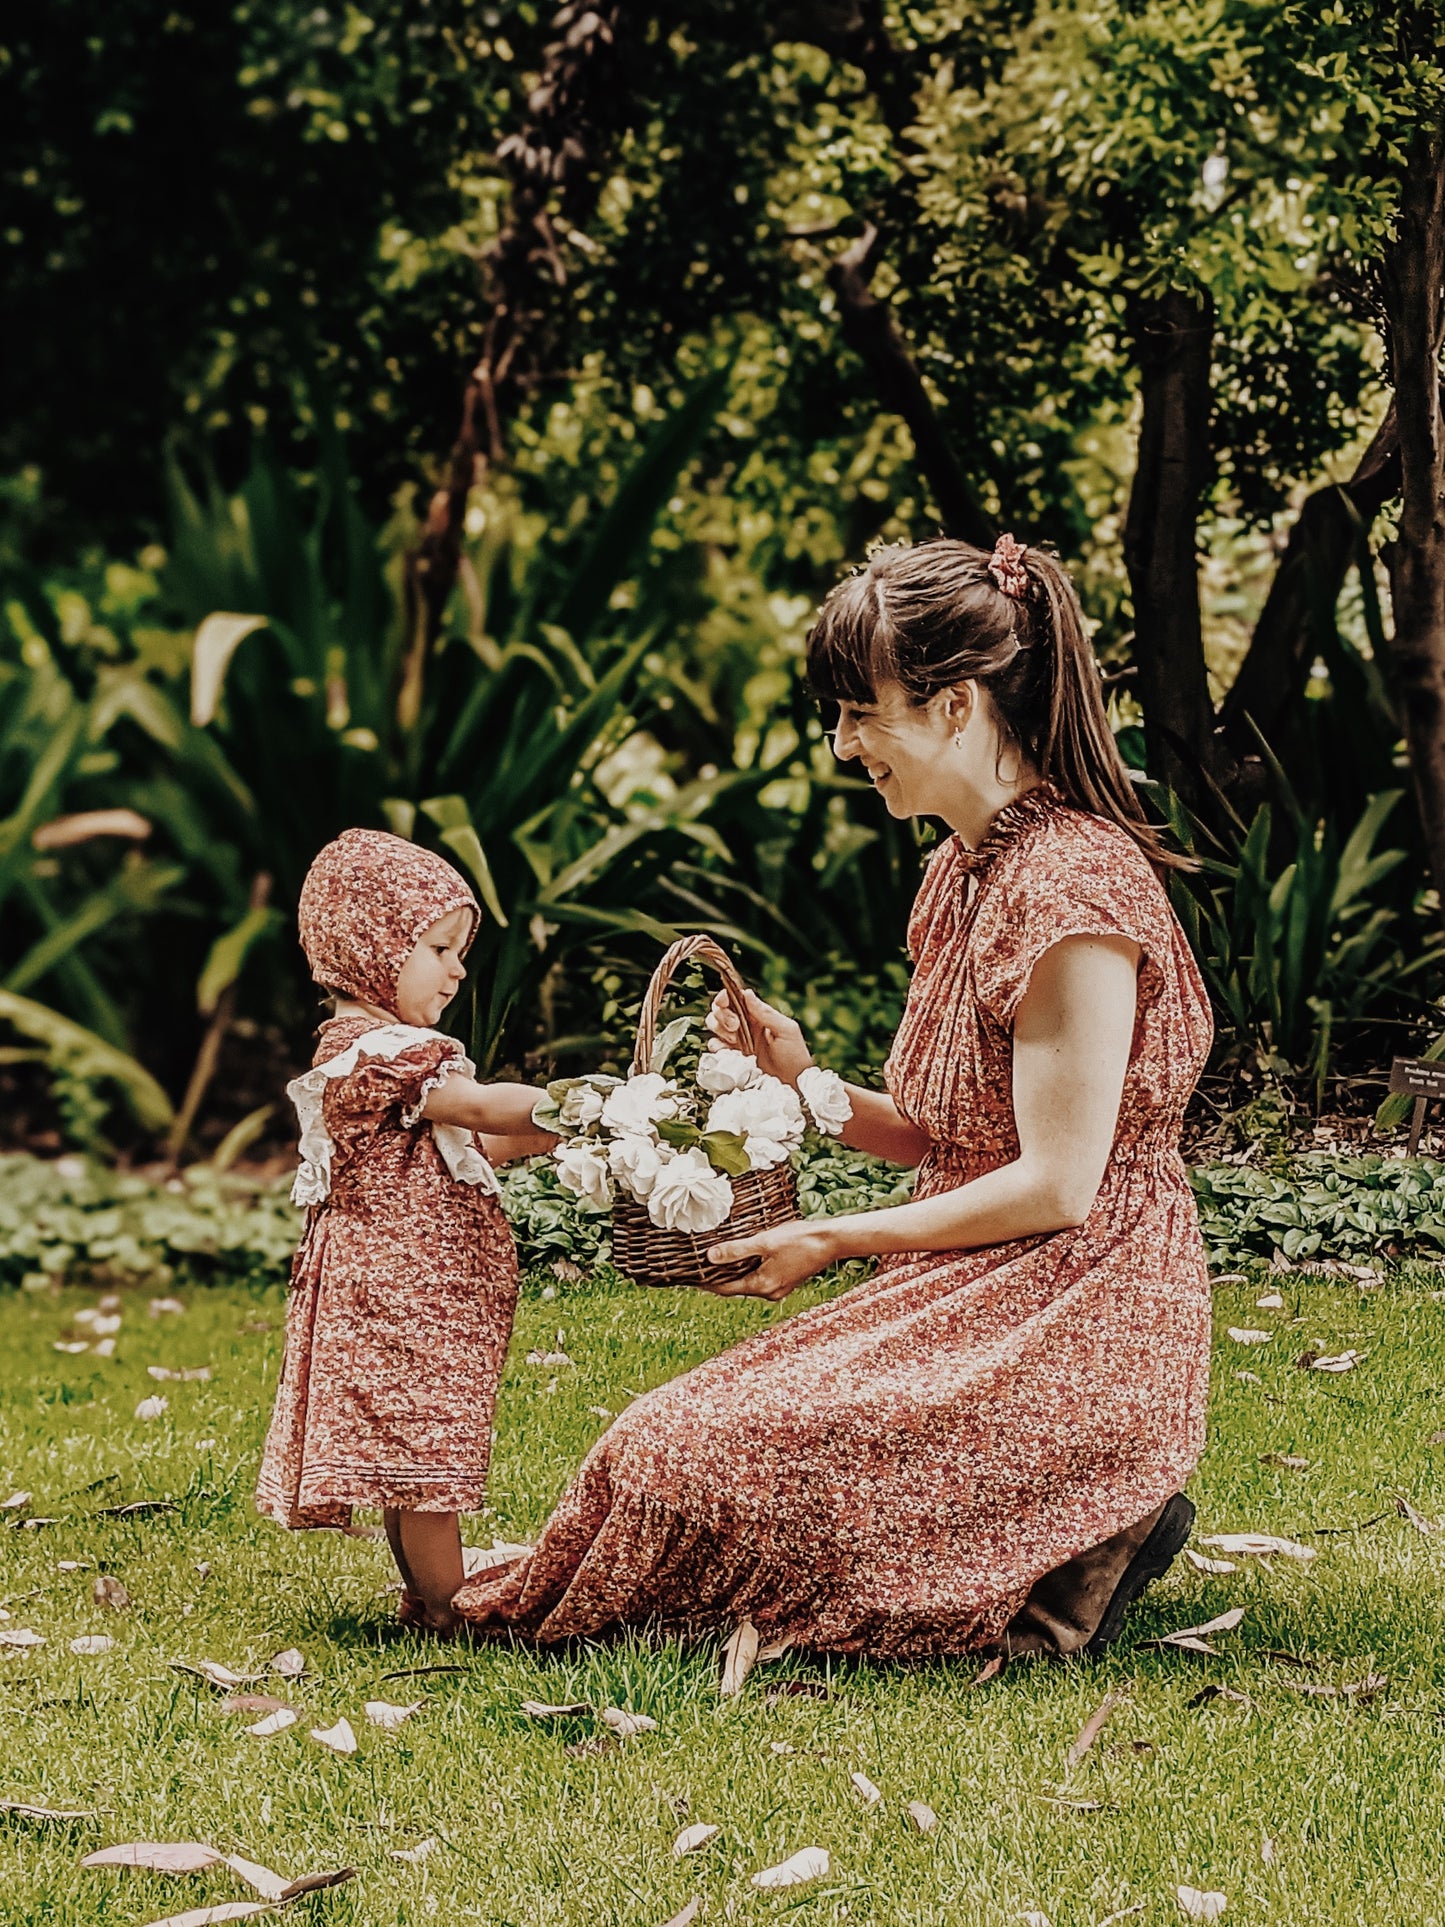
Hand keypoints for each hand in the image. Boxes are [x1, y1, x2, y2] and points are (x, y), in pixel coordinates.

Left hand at [704, 1219, 836, 1302]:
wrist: (830, 1241)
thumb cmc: (799, 1240)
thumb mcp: (764, 1242)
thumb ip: (736, 1250)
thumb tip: (710, 1257)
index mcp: (762, 1286)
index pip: (725, 1288)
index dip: (707, 1281)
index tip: (691, 1275)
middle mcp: (769, 1292)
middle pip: (735, 1286)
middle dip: (718, 1275)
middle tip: (699, 1264)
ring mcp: (778, 1287)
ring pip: (748, 1281)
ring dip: (733, 1271)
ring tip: (716, 1258)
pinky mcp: (785, 1279)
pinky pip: (759, 1277)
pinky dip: (748, 1268)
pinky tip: (742, 1255)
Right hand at [705, 987, 812, 1086]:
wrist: (792, 1083)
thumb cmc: (795, 1055)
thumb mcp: (786, 1030)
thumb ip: (766, 1012)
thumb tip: (747, 993)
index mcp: (757, 1014)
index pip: (735, 998)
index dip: (724, 997)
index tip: (723, 1002)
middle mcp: (745, 1025)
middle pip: (720, 1010)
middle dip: (723, 1015)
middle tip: (735, 1026)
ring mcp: (737, 1040)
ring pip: (714, 1025)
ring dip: (720, 1029)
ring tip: (733, 1039)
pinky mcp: (732, 1056)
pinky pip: (714, 1046)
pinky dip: (716, 1046)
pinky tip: (728, 1051)